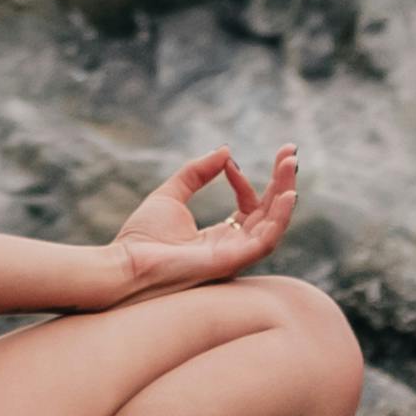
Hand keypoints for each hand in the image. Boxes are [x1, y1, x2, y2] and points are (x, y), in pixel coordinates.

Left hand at [111, 146, 303, 296]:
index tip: (229, 161)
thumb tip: (224, 151)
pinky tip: (286, 194)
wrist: (124, 264)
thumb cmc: (141, 238)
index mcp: (219, 237)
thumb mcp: (170, 195)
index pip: (247, 207)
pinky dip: (279, 219)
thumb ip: (195, 173)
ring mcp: (234, 257)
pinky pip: (265, 241)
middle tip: (290, 153)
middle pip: (267, 214)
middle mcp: (232, 248)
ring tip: (291, 164)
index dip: (242, 181)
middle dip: (281, 183)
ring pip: (272, 225)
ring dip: (285, 194)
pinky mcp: (232, 261)